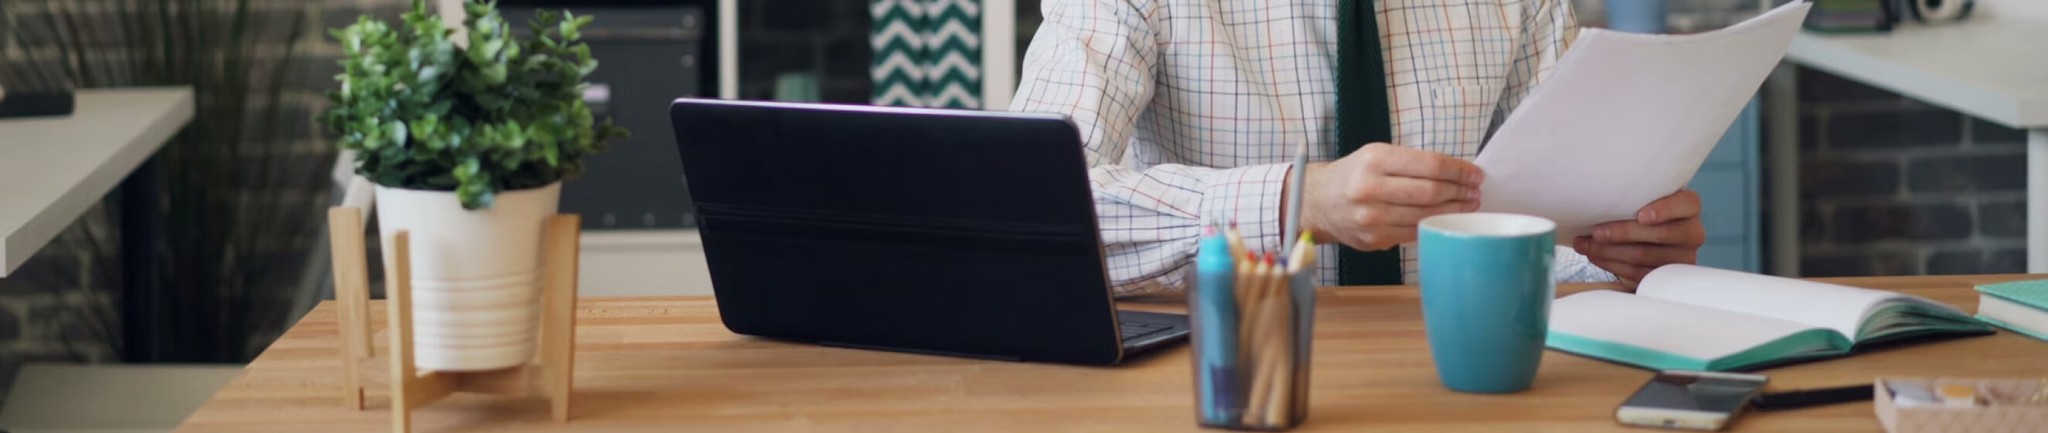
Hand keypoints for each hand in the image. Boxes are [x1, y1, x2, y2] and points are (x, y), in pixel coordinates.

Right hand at [1300, 143, 1482, 250]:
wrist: (1317, 202)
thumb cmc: (1354, 175)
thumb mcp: (1376, 155)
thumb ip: (1412, 162)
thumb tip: (1457, 173)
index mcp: (1374, 161)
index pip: (1430, 165)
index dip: (1459, 170)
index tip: (1475, 174)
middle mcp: (1370, 189)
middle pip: (1431, 192)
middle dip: (1460, 192)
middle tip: (1475, 191)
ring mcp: (1371, 218)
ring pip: (1426, 215)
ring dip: (1453, 210)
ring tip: (1467, 205)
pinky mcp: (1373, 239)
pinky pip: (1414, 232)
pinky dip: (1434, 225)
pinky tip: (1445, 218)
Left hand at [1572, 190, 1704, 287]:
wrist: (1649, 241)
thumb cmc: (1642, 211)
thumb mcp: (1644, 198)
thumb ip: (1633, 195)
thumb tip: (1595, 194)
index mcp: (1689, 207)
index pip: (1686, 204)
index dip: (1664, 210)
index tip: (1641, 216)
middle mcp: (1692, 232)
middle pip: (1660, 234)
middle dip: (1623, 233)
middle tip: (1596, 232)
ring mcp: (1682, 257)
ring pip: (1645, 255)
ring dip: (1610, 251)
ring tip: (1585, 245)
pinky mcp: (1665, 276)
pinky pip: (1638, 272)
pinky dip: (1612, 264)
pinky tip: (1595, 257)